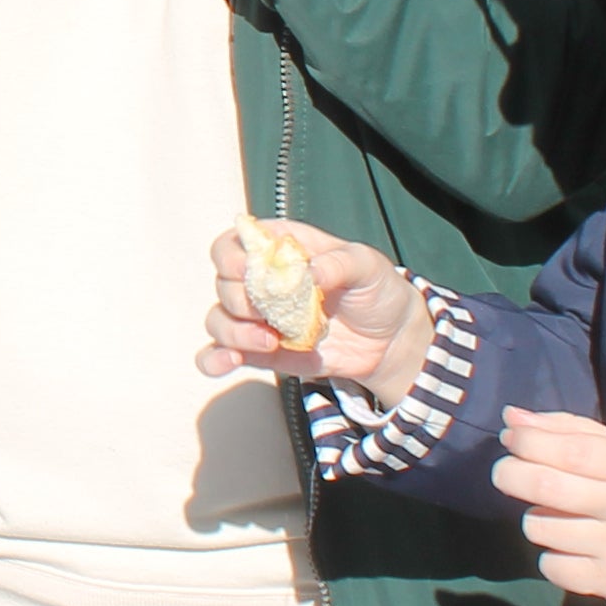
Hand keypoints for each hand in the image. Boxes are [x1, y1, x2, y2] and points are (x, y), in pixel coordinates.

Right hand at [196, 220, 430, 407]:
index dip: (232, 257)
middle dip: (240, 300)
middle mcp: (260, 282)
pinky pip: (219, 354)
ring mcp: (258, 319)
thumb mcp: (367, 266)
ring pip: (218, 320)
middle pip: (222, 285)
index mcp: (279, 250)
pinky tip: (229, 361)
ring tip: (270, 342)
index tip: (249, 271)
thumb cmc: (375, 292)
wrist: (390, 341)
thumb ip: (338, 263)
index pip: (232, 245)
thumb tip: (309, 271)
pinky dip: (215, 359)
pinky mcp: (259, 351)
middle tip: (270, 311)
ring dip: (235, 333)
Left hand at [491, 411, 605, 605]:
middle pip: (546, 486)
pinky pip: (553, 567)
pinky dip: (551, 557)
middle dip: (510, 475)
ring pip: (542, 528)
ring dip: (535, 519)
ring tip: (555, 516)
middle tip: (506, 473)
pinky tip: (570, 550)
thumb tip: (512, 417)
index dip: (529, 440)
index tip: (512, 437)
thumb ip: (578, 432)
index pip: (572, 448)